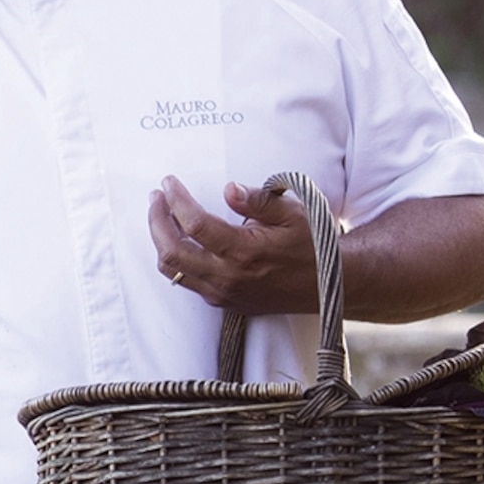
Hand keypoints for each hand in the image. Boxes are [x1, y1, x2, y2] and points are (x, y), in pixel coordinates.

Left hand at [145, 175, 321, 315]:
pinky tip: (178, 237)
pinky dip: (174, 258)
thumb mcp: (292, 214)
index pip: (194, 225)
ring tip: (161, 214)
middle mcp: (228, 277)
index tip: (168, 182)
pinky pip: (185, 281)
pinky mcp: (222, 301)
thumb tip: (229, 189)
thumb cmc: (312, 245)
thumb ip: (258, 201)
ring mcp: (222, 293)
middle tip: (156, 196)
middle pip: (171, 251)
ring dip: (160, 240)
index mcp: (244, 252)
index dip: (176, 201)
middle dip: (157, 220)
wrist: (327, 285)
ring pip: (172, 270)